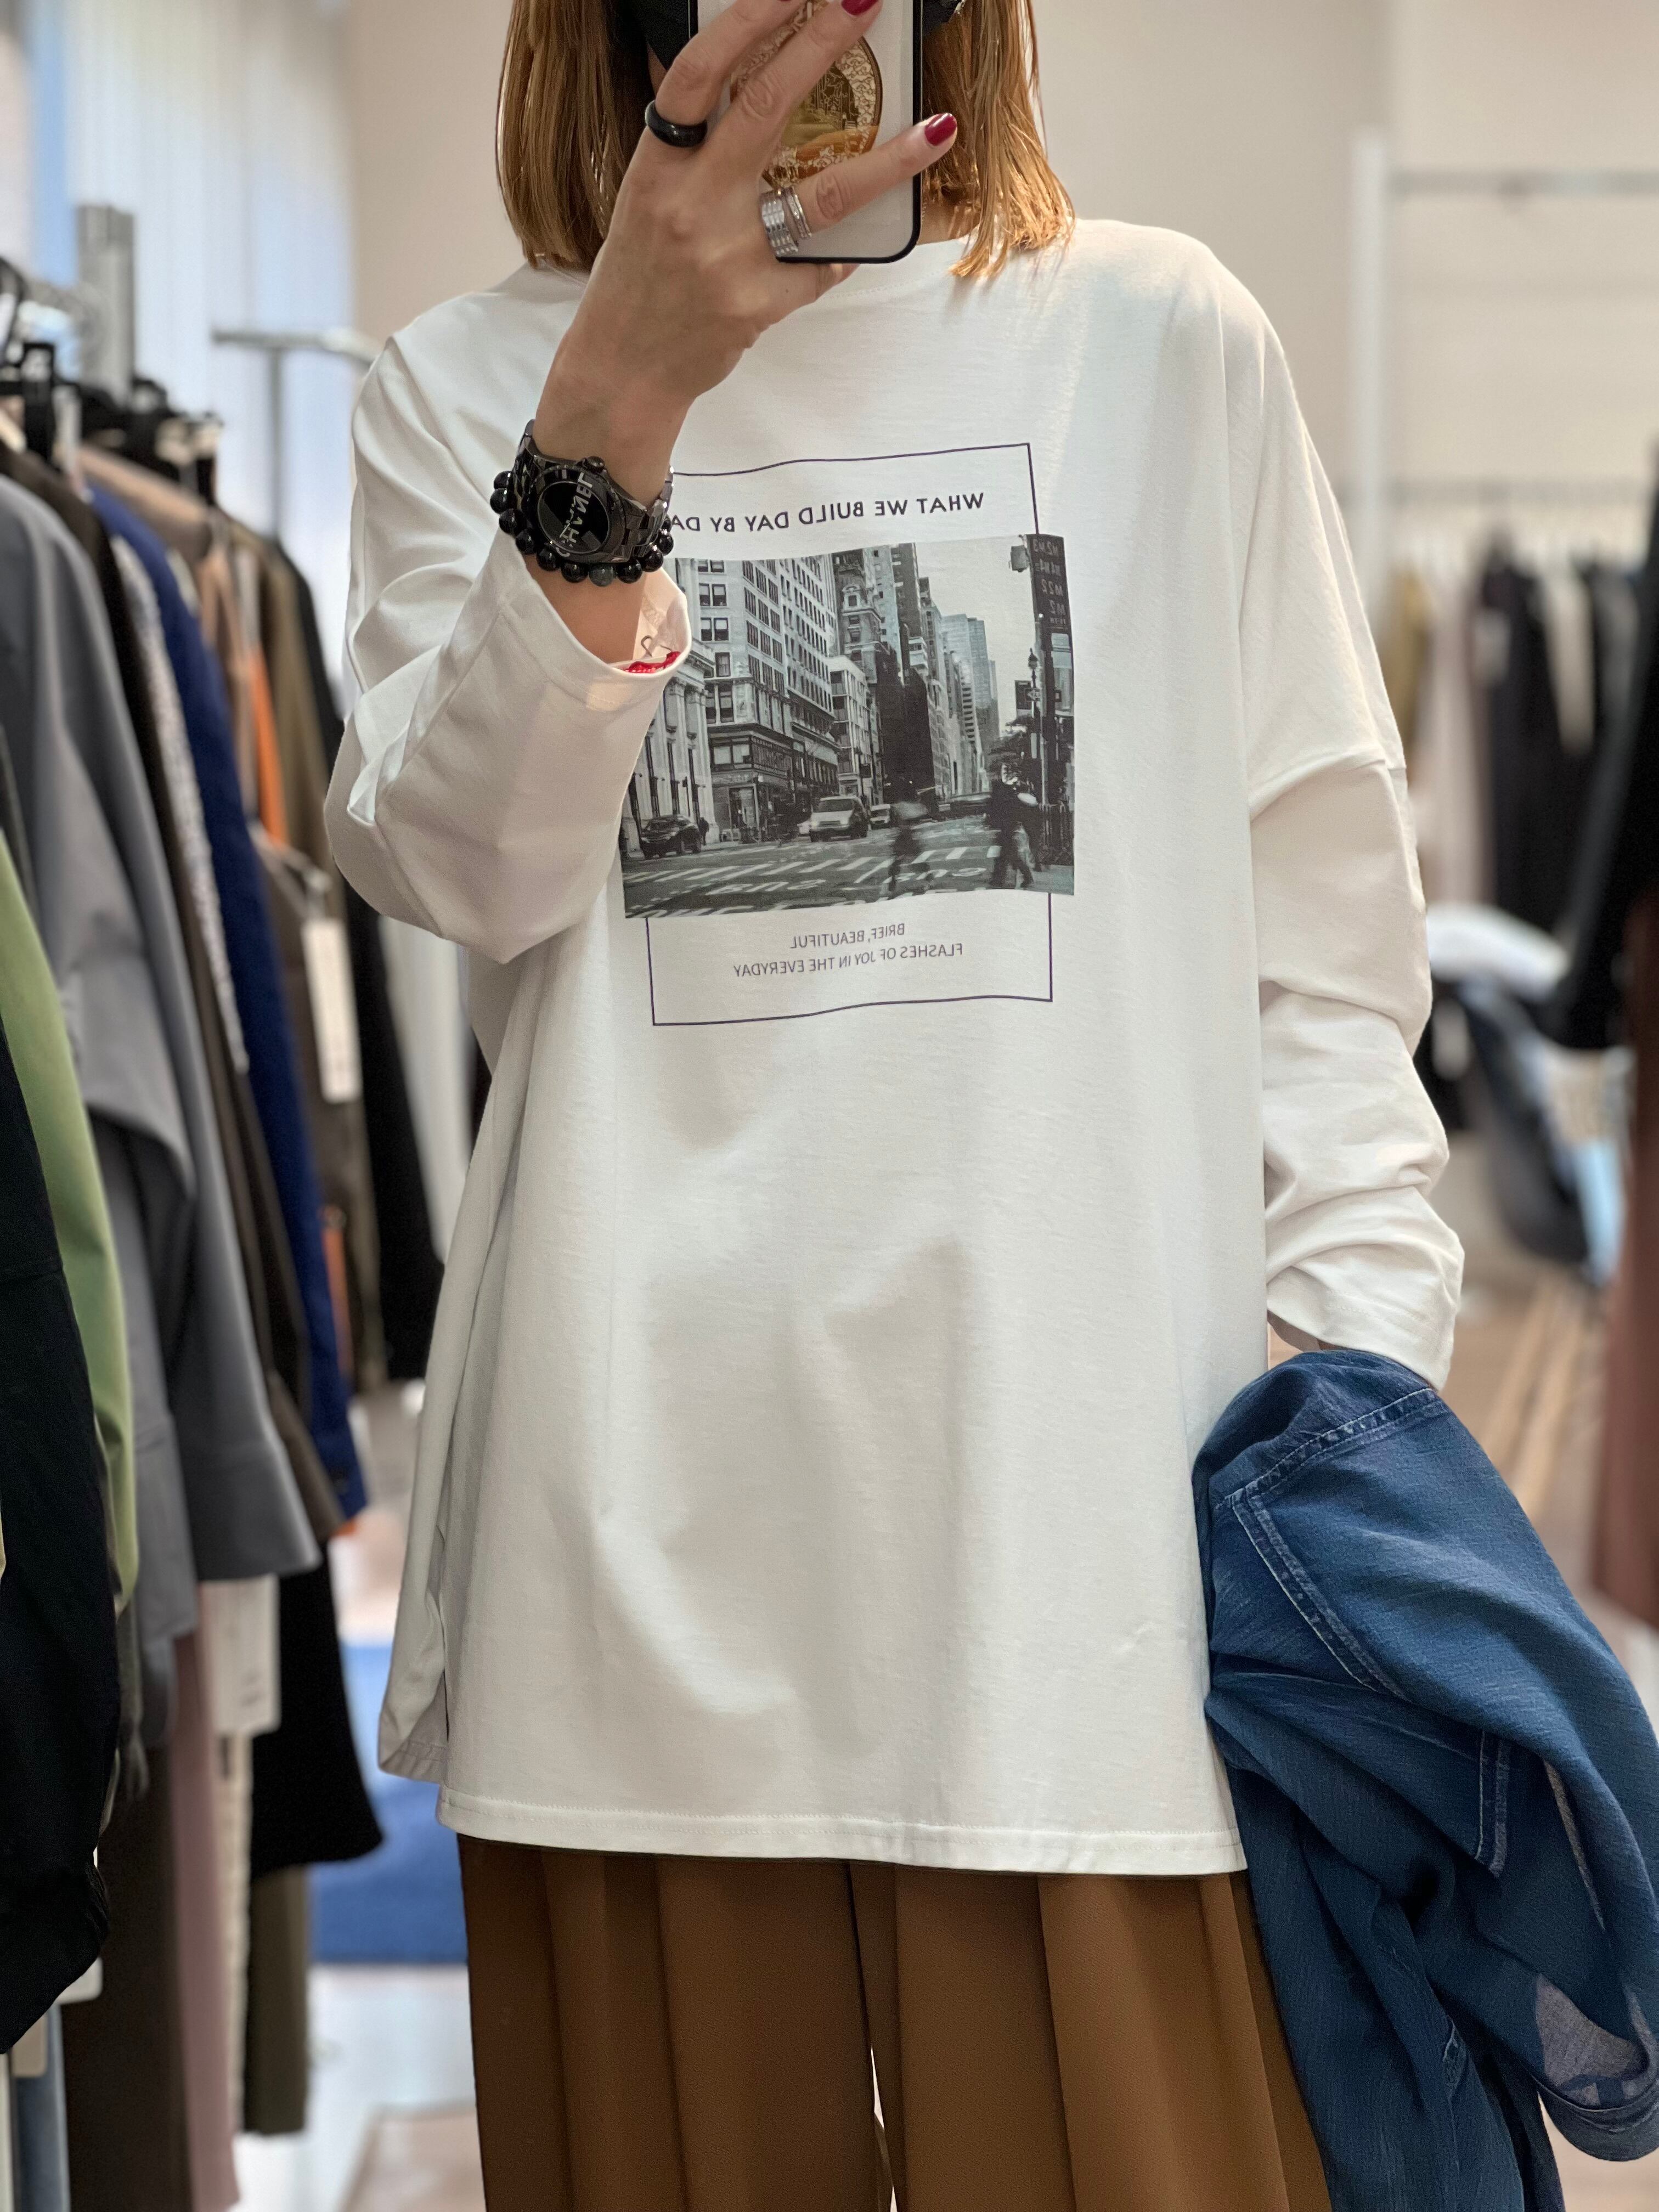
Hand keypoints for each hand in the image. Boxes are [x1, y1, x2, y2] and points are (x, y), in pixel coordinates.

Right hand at [535, 0, 957, 504]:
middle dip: (822, 46)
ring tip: (938, 130)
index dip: (748, 20)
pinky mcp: (757, 305)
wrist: (624, 370)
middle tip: (868, 3)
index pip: (698, 73)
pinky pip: (819, 268)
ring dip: (890, 161)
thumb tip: (732, 75)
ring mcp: (727, 257)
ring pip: (824, 196)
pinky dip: (840, 256)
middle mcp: (691, 203)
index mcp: (657, 166)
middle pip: (764, 108)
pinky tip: (854, 250)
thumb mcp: (647, 197)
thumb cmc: (637, 278)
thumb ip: (688, 144)